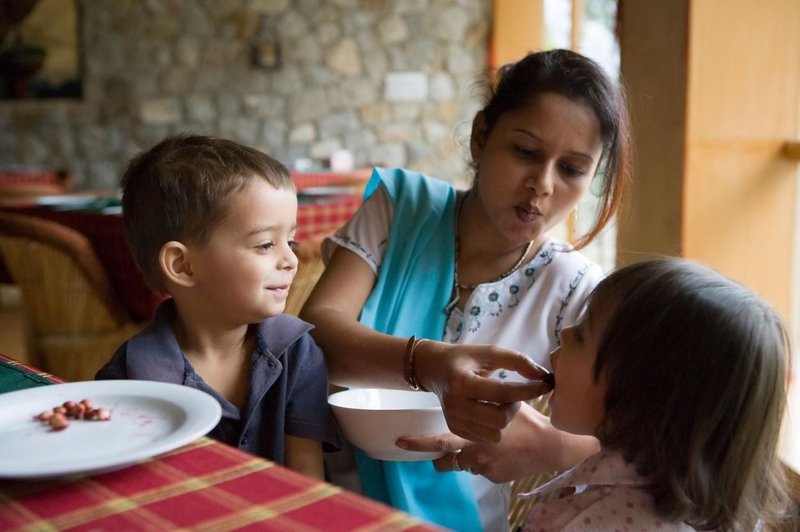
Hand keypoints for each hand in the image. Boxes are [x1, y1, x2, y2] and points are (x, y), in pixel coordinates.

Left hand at [396, 404, 598, 482]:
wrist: (552, 447)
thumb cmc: (530, 420)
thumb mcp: (510, 401)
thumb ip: (493, 397)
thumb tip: (481, 386)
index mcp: (475, 436)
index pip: (441, 442)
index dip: (419, 443)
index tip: (399, 441)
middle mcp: (476, 455)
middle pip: (445, 460)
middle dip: (428, 454)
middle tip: (407, 445)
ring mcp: (485, 468)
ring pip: (462, 462)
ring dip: (464, 455)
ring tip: (475, 444)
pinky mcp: (494, 477)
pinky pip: (480, 468)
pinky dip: (485, 460)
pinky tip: (500, 452)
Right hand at [414, 342, 552, 442]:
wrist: (435, 369)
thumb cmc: (466, 358)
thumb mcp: (490, 352)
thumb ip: (517, 361)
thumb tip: (543, 376)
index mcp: (462, 382)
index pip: (503, 392)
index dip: (530, 389)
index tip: (546, 384)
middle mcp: (456, 405)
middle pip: (500, 420)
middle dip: (514, 407)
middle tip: (514, 395)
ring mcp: (454, 420)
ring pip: (495, 434)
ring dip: (505, 419)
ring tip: (502, 403)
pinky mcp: (456, 429)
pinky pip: (486, 438)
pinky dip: (495, 426)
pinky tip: (491, 410)